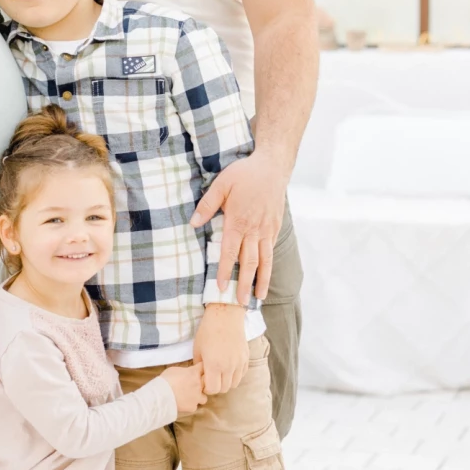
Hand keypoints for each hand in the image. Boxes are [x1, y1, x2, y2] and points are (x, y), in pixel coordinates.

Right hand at [163, 361, 206, 416]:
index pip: (204, 367)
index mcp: (194, 373)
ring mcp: (197, 397)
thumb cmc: (165, 380)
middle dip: (203, 383)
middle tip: (194, 384)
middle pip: (208, 383)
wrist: (161, 396)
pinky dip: (190, 405)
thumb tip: (186, 373)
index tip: (199, 369)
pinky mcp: (192, 407)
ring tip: (190, 396)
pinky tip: (183, 403)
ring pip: (204, 397)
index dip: (202, 368)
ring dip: (199, 396)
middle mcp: (199, 385)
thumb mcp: (174, 369)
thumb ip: (184, 371)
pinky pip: (194, 406)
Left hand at [190, 150, 286, 302]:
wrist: (272, 166)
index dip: (226, 271)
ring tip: (259, 297)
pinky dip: (270, 266)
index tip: (221, 287)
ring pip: (265, 260)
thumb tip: (193, 223)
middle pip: (249, 262)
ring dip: (262, 280)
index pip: (230, 252)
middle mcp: (255, 229)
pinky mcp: (276, 227)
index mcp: (238, 221)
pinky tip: (266, 276)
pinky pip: (271, 250)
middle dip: (244, 284)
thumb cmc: (244, 173)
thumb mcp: (221, 184)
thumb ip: (207, 205)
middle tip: (240, 303)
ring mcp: (267, 229)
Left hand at [193, 303, 248, 395]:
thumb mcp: (197, 348)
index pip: (212, 389)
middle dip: (216, 387)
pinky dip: (235, 375)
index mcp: (214, 365)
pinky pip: (242, 374)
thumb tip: (201, 376)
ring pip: (234, 384)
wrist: (225, 315)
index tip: (203, 381)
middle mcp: (228, 367)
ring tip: (220, 373)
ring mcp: (239, 363)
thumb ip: (199, 366)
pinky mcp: (246, 358)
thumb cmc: (208, 330)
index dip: (206, 388)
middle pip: (224, 389)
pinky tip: (229, 367)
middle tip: (211, 378)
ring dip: (226, 382)